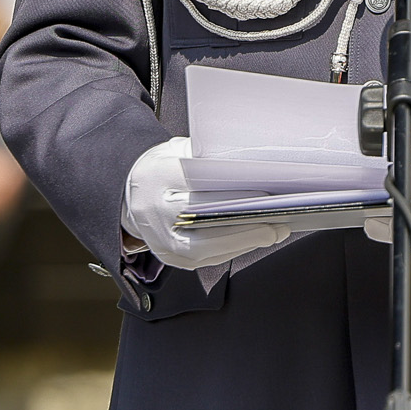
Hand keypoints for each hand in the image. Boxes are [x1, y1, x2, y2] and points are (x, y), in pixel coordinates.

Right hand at [123, 137, 290, 269]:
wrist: (131, 189)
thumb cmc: (166, 166)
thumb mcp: (185, 151)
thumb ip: (213, 160)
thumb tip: (257, 169)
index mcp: (160, 178)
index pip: (201, 190)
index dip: (235, 198)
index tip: (267, 197)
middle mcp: (154, 212)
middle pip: (205, 227)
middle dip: (247, 228)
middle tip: (279, 224)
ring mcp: (159, 239)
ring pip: (206, 249)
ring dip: (245, 242)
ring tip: (275, 232)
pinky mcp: (170, 256)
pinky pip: (206, 258)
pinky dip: (234, 248)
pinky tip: (255, 239)